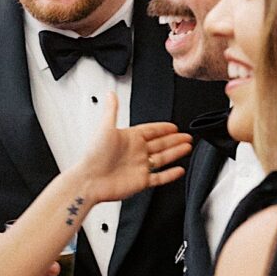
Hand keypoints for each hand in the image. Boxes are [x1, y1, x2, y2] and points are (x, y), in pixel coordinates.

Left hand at [70, 92, 190, 204]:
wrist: (89, 180)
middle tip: (186, 136)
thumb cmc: (94, 155)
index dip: (163, 128)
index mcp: (129, 138)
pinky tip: (179, 169)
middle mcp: (135, 152)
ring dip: (176, 152)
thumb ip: (112, 110)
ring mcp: (139, 167)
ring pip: (163, 158)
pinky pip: (159, 177)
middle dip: (174, 139)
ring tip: (188, 147)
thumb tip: (111, 94)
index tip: (174, 126)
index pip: (151, 131)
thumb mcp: (105, 127)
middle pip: (160, 144)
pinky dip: (170, 174)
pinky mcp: (141, 182)